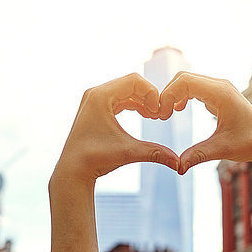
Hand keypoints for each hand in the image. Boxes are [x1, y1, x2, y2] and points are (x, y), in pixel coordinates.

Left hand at [53, 73, 179, 183]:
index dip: (152, 93)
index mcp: (100, 96)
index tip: (160, 112)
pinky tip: (146, 115)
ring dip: (143, 100)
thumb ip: (155, 153)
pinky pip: (120, 98)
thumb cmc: (96, 159)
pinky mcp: (96, 107)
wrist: (73, 170)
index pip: (134, 80)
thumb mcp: (129, 152)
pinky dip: (134, 104)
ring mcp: (94, 99)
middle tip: (160, 115)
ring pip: (126, 90)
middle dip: (149, 96)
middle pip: (131, 82)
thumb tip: (179, 163)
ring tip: (154, 116)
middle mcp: (95, 93)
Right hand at [159, 71, 251, 174]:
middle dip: (167, 94)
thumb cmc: (251, 142)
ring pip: (187, 81)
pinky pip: (193, 88)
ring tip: (165, 115)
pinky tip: (177, 111)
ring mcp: (218, 89)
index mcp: (221, 93)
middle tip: (159, 116)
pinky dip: (181, 96)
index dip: (168, 95)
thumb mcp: (223, 149)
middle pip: (183, 78)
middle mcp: (219, 86)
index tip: (161, 115)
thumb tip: (177, 167)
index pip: (185, 81)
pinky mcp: (217, 95)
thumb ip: (198, 155)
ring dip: (173, 95)